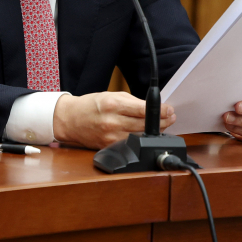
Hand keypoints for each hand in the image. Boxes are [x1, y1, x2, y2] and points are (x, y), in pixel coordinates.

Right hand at [53, 92, 176, 148]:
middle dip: (162, 121)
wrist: (70, 119)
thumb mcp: (112, 95)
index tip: (170, 109)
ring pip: (140, 137)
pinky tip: (146, 134)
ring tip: (162, 125)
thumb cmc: (91, 105)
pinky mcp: (109, 147)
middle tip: (171, 117)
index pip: (143, 109)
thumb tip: (153, 107)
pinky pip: (130, 144)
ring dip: (154, 132)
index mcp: (113, 105)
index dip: (160, 111)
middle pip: (145, 125)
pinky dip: (141, 139)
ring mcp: (110, 137)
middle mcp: (112, 122)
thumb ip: (132, 102)